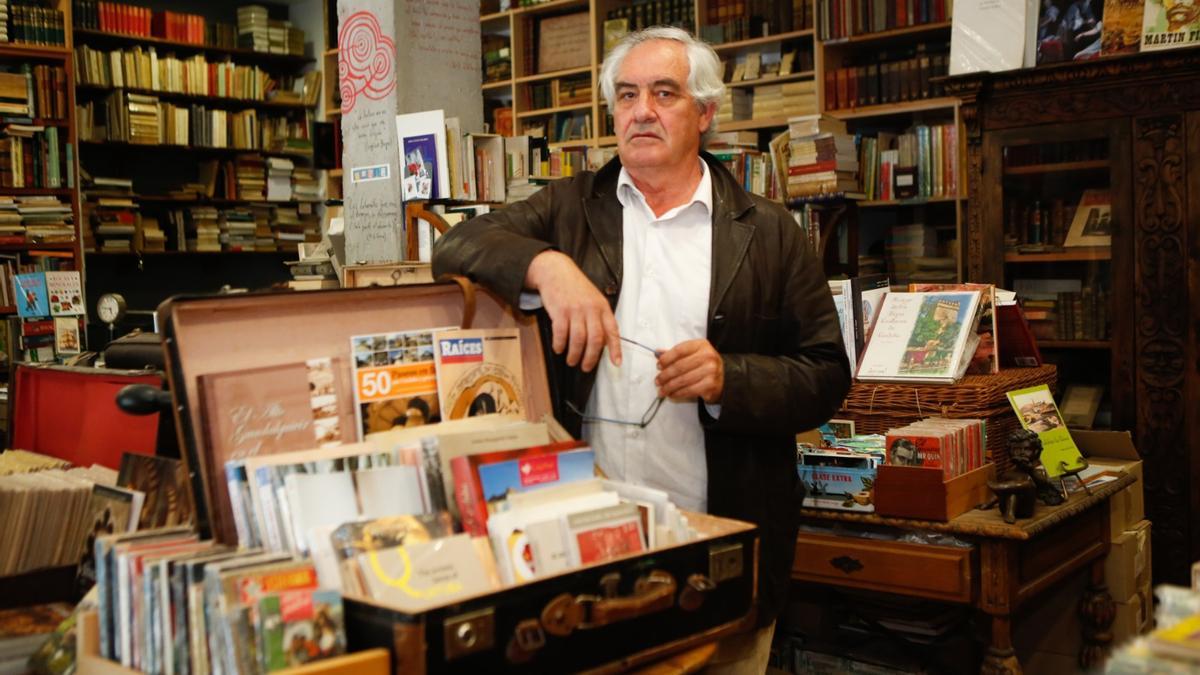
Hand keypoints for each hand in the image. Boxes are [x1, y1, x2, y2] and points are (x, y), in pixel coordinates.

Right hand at [525, 250, 620, 371]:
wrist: (556, 271)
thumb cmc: (575, 288)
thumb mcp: (594, 299)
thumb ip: (599, 318)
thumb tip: (603, 343)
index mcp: (602, 307)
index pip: (612, 331)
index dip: (615, 349)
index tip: (616, 363)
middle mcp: (591, 309)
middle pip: (595, 339)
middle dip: (591, 358)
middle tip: (585, 367)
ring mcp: (575, 310)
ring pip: (578, 339)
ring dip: (574, 354)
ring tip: (571, 361)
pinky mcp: (560, 311)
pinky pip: (561, 334)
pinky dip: (560, 345)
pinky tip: (559, 348)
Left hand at [655, 339, 722, 403]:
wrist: (725, 378)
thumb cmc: (705, 364)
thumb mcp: (693, 354)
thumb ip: (676, 353)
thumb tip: (658, 353)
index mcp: (701, 345)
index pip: (679, 350)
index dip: (666, 359)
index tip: (658, 366)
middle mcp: (707, 356)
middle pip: (679, 366)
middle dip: (665, 375)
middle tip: (657, 381)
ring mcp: (710, 371)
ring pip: (682, 380)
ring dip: (669, 387)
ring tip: (662, 390)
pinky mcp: (710, 385)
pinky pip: (688, 390)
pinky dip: (677, 394)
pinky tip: (672, 394)